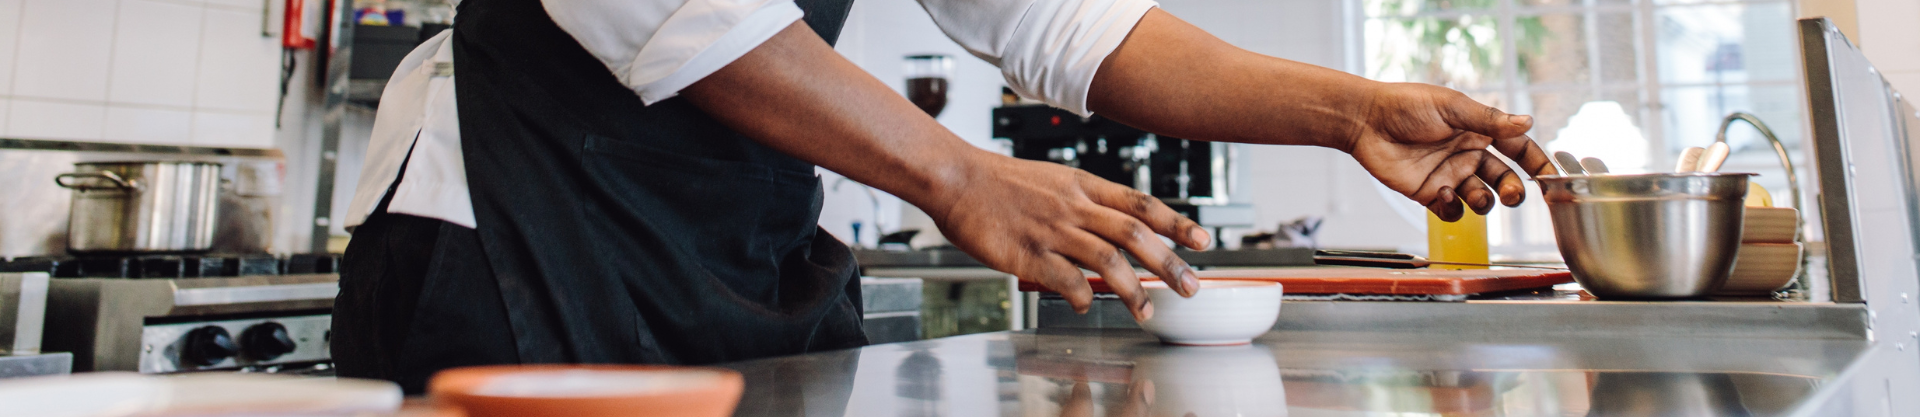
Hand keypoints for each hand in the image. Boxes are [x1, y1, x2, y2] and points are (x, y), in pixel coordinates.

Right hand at [923, 152, 1211, 320]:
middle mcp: (1074, 206)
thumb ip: (1083, 204)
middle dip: (1169, 263)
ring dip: (1133, 289)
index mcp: (1083, 185)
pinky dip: (1082, 295)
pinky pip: (1065, 279)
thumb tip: (1109, 231)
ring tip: (1146, 310)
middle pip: (1135, 234)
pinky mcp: (1027, 253)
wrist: (956, 178)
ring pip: (1107, 259)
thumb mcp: (1052, 180)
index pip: (1141, 203)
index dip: (1176, 223)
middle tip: (1190, 287)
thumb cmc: (999, 182)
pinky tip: (1087, 305)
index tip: (1202, 241)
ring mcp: (1052, 230)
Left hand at [1341, 83, 1557, 220]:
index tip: (1551, 176)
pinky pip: (1452, 212)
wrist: (1366, 121)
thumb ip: (1489, 119)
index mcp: (1479, 131)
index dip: (1537, 162)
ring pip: (1482, 199)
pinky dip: (1454, 208)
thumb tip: (1527, 121)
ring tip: (1475, 194)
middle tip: (1513, 195)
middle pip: (1505, 179)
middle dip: (1514, 190)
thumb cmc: (1407, 106)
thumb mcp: (1452, 107)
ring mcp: (1450, 176)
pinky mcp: (1429, 193)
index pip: (1518, 149)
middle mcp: (1469, 155)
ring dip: (1486, 202)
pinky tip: (1443, 194)